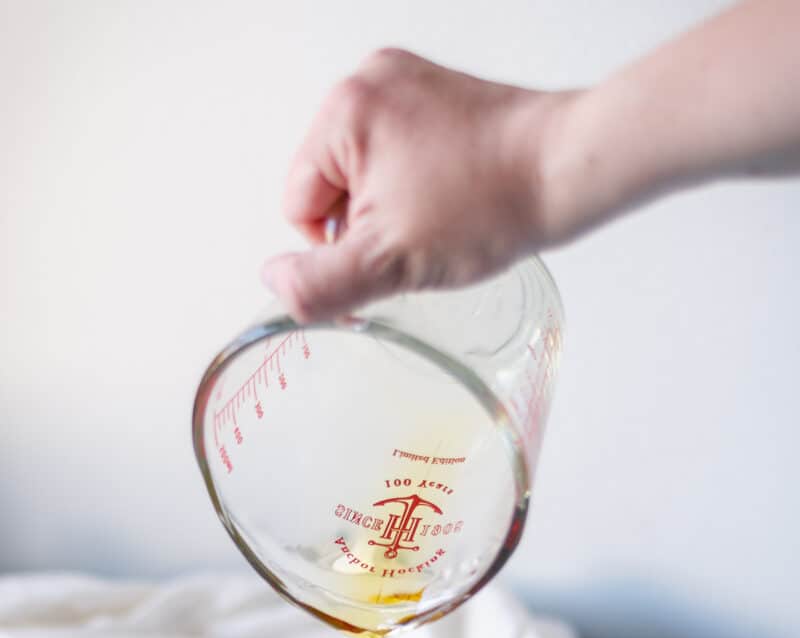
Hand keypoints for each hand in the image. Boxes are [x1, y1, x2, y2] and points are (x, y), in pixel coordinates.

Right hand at [263, 49, 577, 321]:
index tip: (390, 251)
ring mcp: (407, 84)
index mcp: (343, 111)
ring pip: (368, 177)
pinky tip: (453, 199)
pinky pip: (402, 156)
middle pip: (331, 188)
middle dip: (369, 225)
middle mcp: (369, 82)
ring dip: (395, 210)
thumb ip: (320, 282)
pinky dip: (420, 187)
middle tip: (422, 236)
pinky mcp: (439, 96)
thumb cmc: (488, 204)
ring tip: (443, 216)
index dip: (339, 247)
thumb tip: (274, 283)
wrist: (566, 171)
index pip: (298, 206)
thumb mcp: (389, 262)